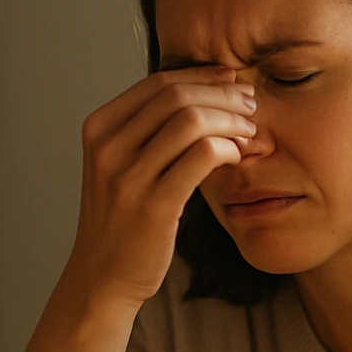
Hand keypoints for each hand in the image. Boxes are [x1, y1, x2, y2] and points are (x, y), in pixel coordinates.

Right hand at [63, 66, 257, 308]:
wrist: (102, 275)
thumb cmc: (122, 218)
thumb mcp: (121, 164)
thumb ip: (149, 129)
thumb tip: (205, 91)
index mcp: (99, 128)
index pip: (159, 82)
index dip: (202, 76)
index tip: (232, 81)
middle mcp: (108, 147)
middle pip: (177, 96)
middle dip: (223, 95)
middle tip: (251, 106)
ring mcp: (128, 177)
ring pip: (192, 121)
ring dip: (231, 121)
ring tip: (250, 132)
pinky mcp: (154, 205)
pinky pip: (203, 156)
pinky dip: (228, 148)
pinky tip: (238, 156)